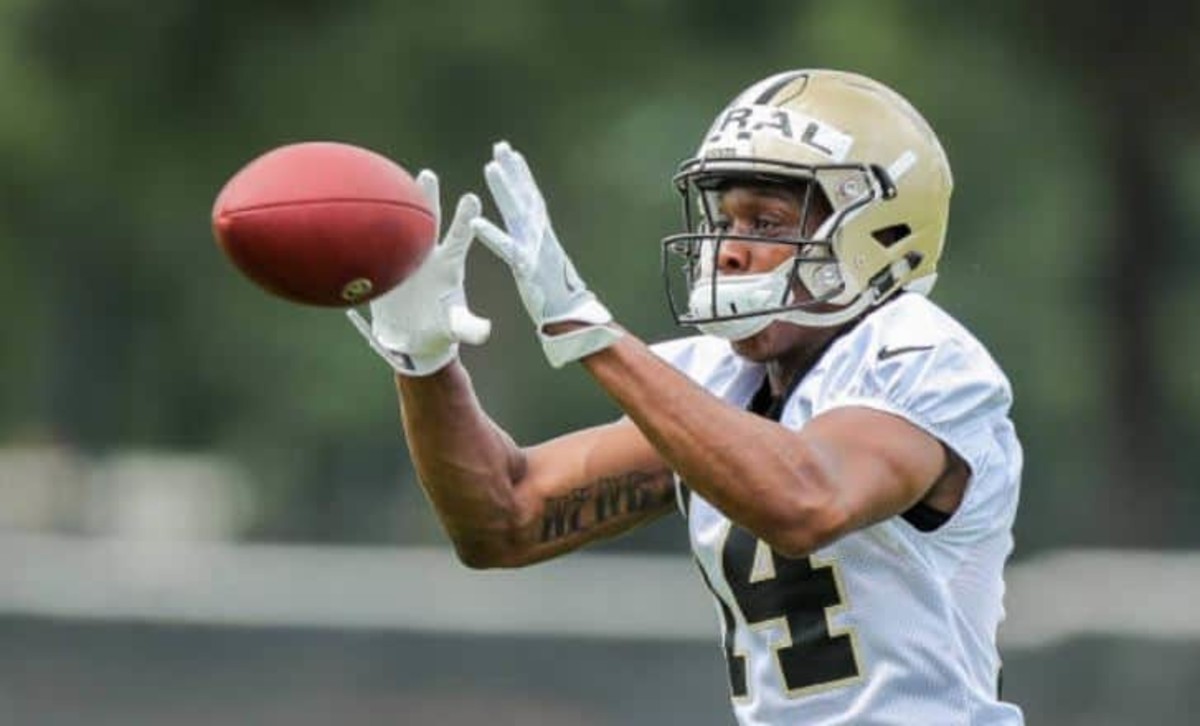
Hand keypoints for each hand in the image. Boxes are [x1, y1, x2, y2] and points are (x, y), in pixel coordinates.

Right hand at [347, 170, 490, 375]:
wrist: (412, 338)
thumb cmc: (440, 330)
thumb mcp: (456, 329)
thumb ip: (469, 328)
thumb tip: (484, 332)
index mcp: (449, 266)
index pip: (459, 237)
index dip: (464, 219)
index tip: (471, 197)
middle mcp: (428, 255)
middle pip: (429, 221)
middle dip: (428, 197)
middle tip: (427, 174)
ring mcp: (405, 258)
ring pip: (400, 226)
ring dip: (396, 206)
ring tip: (391, 180)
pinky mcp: (386, 266)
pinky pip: (376, 244)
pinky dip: (368, 229)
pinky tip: (358, 205)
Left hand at [471, 141, 621, 367]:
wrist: (569, 317)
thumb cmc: (554, 292)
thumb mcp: (542, 262)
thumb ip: (533, 244)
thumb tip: (529, 233)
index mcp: (541, 234)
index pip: (530, 196)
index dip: (520, 174)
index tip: (510, 153)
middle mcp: (540, 235)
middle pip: (525, 195)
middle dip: (513, 170)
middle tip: (501, 146)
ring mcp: (535, 249)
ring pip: (517, 213)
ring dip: (504, 190)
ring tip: (490, 167)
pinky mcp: (527, 268)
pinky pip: (506, 249)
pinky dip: (492, 236)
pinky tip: (475, 223)